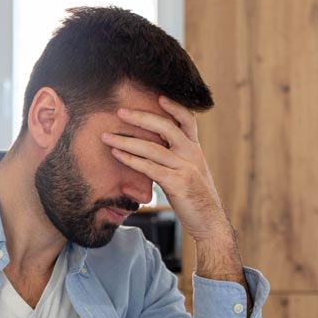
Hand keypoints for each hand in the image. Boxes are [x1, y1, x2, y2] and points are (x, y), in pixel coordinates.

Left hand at [101, 96, 228, 243]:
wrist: (209, 222)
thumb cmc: (195, 198)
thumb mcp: (190, 172)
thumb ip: (176, 158)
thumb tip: (154, 150)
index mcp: (195, 150)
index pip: (187, 120)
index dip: (173, 107)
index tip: (157, 96)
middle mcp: (192, 154)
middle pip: (166, 127)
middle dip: (141, 117)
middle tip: (119, 111)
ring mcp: (185, 168)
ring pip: (153, 148)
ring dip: (127, 140)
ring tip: (107, 135)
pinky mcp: (177, 183)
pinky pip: (150, 168)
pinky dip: (131, 159)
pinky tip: (117, 154)